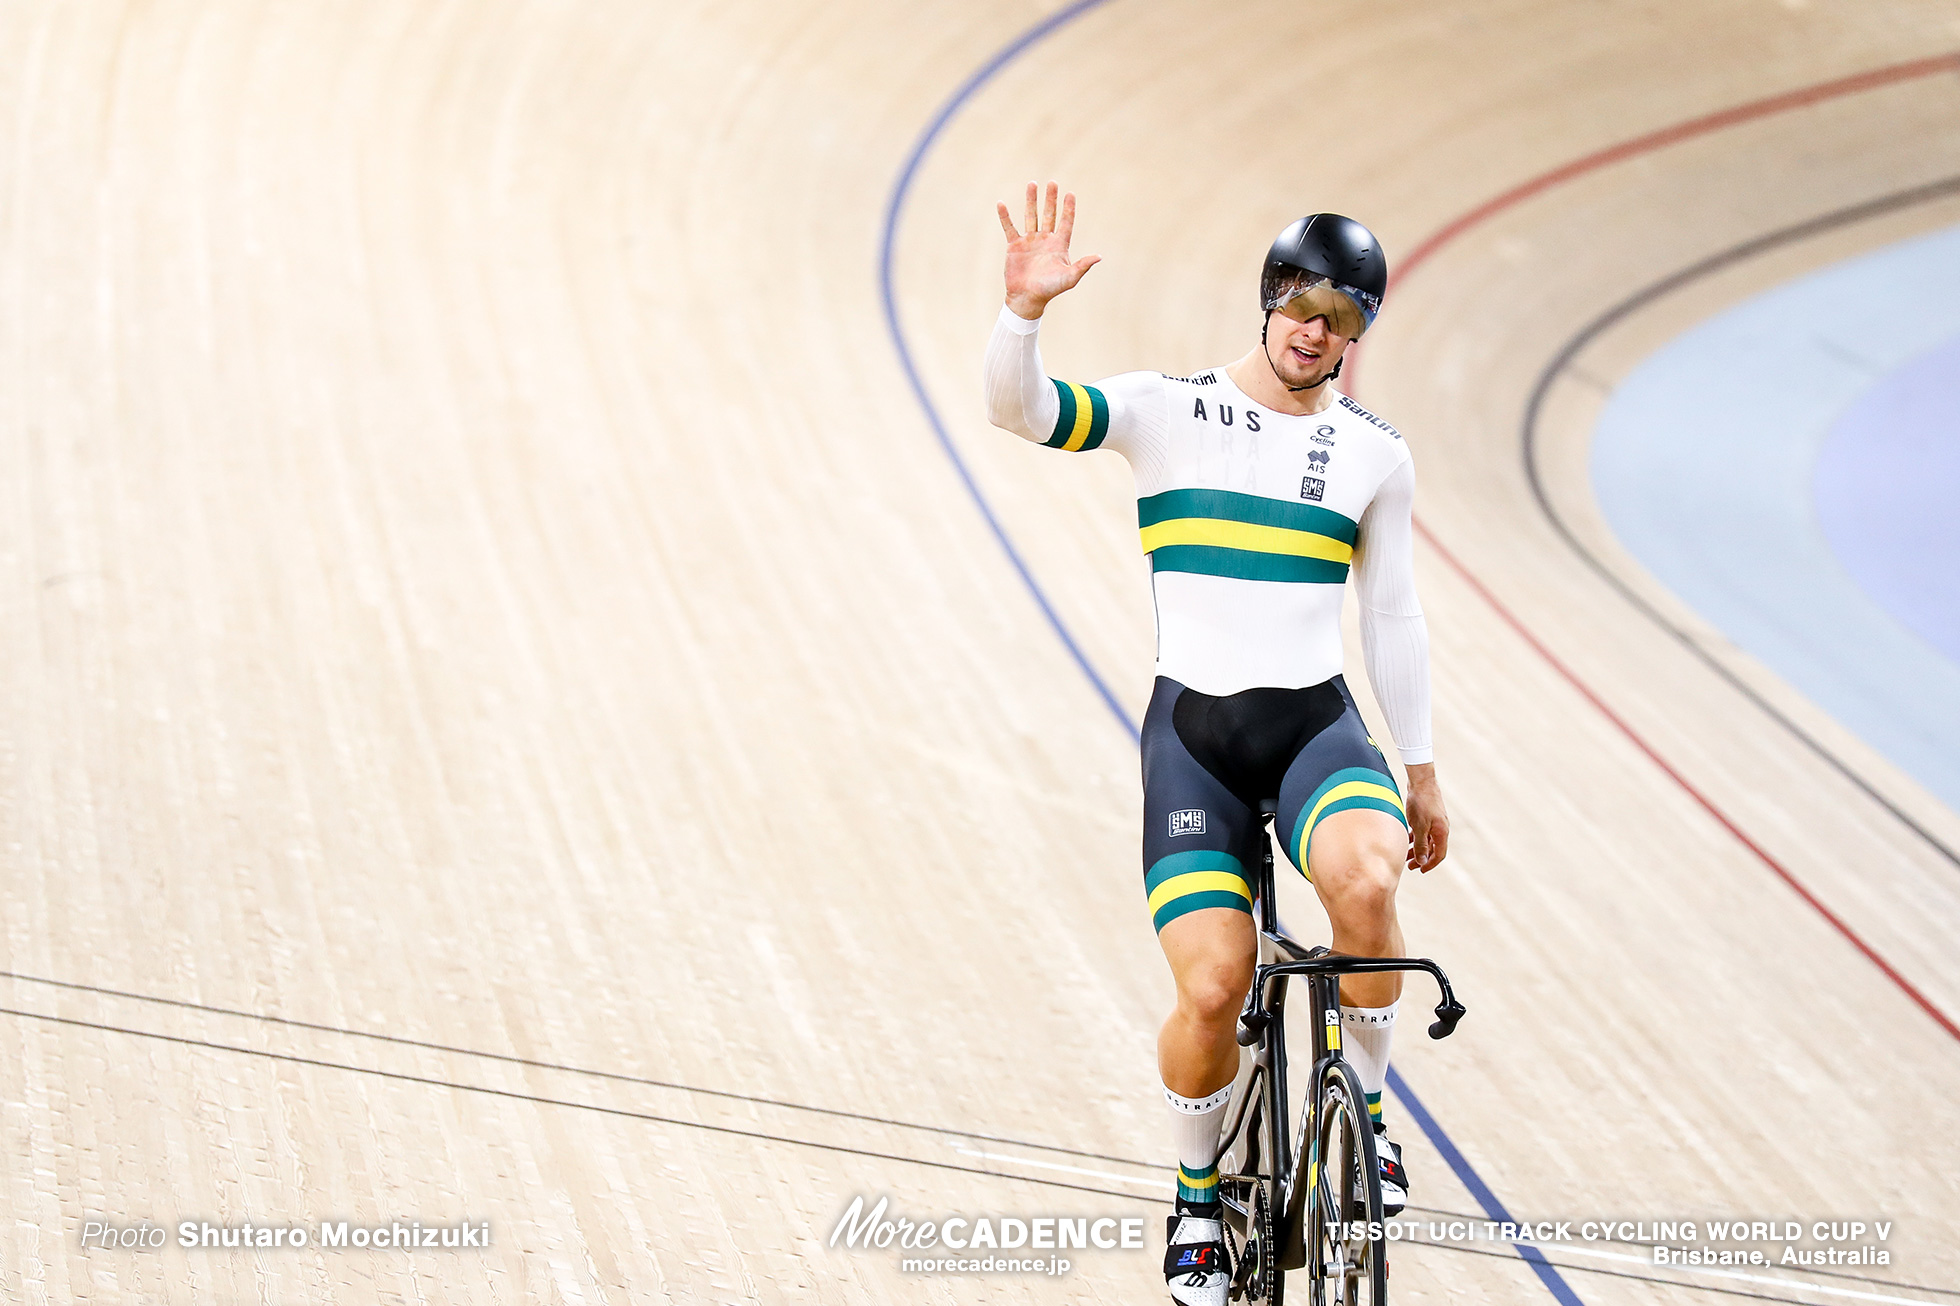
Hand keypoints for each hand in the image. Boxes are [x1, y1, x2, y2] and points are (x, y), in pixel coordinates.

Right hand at [997, 181, 1099, 319]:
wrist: (1027, 298)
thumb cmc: (1050, 289)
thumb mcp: (1069, 278)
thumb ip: (1082, 266)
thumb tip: (1099, 256)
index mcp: (1059, 245)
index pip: (1066, 222)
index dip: (1068, 209)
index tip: (1070, 194)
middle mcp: (1045, 240)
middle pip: (1049, 215)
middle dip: (1051, 199)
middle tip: (1052, 182)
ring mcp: (1030, 241)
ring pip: (1031, 216)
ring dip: (1031, 201)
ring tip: (1032, 184)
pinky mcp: (1015, 246)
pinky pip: (1010, 228)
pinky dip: (1005, 217)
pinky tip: (1001, 204)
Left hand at [1403, 763, 1449, 872]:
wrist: (1421, 782)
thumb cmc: (1421, 803)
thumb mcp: (1419, 827)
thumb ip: (1420, 845)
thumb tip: (1422, 861)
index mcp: (1442, 832)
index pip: (1439, 855)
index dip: (1430, 864)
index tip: (1420, 871)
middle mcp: (1440, 829)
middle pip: (1433, 849)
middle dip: (1422, 859)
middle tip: (1409, 866)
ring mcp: (1434, 822)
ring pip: (1426, 841)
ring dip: (1417, 850)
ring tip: (1405, 857)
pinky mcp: (1427, 816)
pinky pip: (1423, 832)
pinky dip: (1415, 839)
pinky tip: (1406, 842)